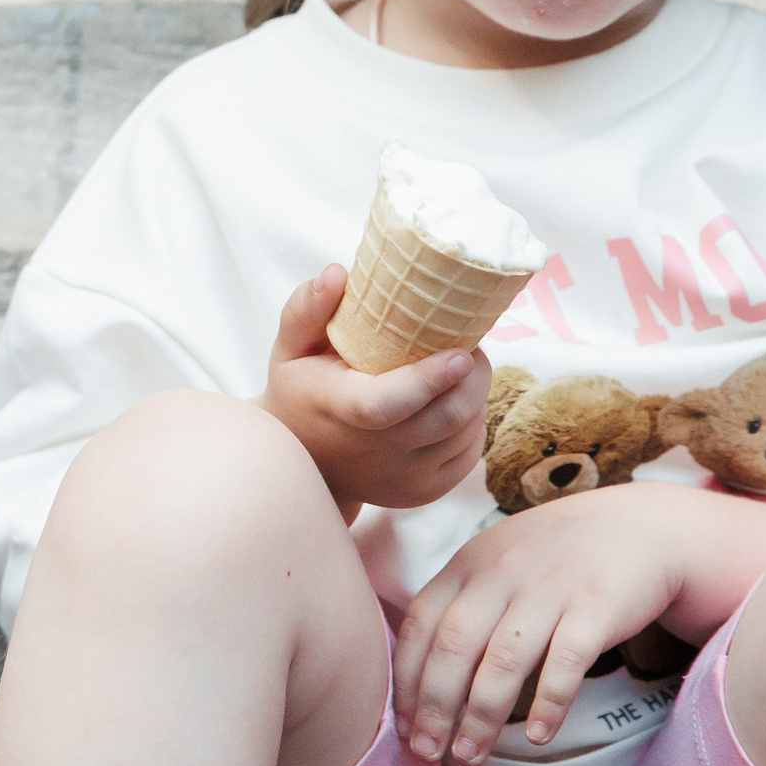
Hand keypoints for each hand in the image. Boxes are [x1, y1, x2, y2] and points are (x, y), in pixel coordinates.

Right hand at [257, 264, 492, 512]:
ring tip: (461, 369)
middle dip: (473, 377)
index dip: (429, 381)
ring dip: (475, 397)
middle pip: (445, 418)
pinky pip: (469, 453)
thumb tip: (338, 273)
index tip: (461, 353)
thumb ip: (307, 309)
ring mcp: (404, 480)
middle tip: (469, 346)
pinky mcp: (426, 492)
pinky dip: (473, 422)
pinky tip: (455, 401)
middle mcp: (375, 454)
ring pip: (465, 433)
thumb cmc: (302, 391)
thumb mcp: (290, 347)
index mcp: (341, 412)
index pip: (387, 404)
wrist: (308, 463)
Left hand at [393, 483, 699, 765]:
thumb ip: (460, 603)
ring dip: (481, 715)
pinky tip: (535, 737)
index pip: (421, 624)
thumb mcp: (496, 562)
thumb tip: (419, 676)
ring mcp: (549, 589)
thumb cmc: (554, 557)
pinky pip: (566, 662)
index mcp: (469, 563)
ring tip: (469, 755)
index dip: (406, 679)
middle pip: (454, 646)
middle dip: (433, 706)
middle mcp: (502, 573)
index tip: (401, 725)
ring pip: (504, 660)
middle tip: (425, 752)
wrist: (637, 527)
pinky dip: (548, 703)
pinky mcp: (596, 607)